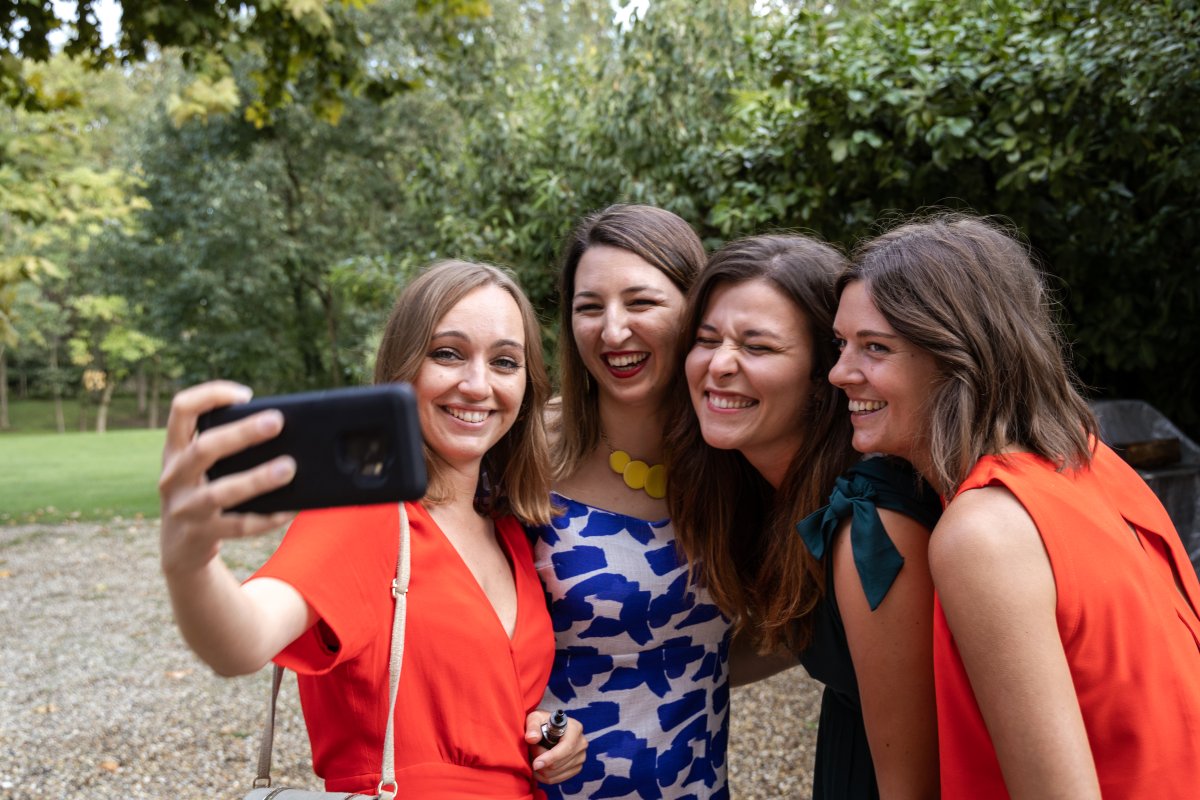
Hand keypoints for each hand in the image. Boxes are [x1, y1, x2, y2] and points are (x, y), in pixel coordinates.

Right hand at [159, 381, 295, 574]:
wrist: (179, 547)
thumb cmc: (201, 491)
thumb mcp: (198, 466)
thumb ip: (223, 446)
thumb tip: (278, 427)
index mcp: (175, 450)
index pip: (182, 409)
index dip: (211, 395)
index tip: (245, 395)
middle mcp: (173, 476)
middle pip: (204, 448)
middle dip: (241, 433)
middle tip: (277, 422)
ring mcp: (185, 508)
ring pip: (220, 492)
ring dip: (257, 479)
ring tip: (288, 468)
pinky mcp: (201, 534)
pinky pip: (239, 525)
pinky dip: (267, 517)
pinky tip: (290, 509)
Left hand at [524, 708, 585, 784]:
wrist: (550, 729)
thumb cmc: (542, 722)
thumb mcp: (535, 718)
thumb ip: (532, 727)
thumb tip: (532, 738)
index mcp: (575, 729)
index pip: (566, 748)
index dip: (550, 758)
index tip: (535, 764)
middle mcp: (581, 743)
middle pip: (559, 764)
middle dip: (540, 761)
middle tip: (530, 752)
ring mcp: (581, 757)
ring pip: (556, 773)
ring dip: (541, 769)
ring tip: (534, 757)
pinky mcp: (576, 768)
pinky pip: (558, 779)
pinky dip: (544, 777)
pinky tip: (538, 767)